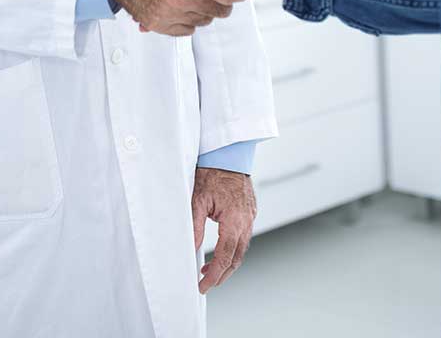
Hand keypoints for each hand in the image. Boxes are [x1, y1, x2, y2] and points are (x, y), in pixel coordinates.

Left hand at [191, 167, 256, 293]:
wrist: (228, 154)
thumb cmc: (213, 172)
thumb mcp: (198, 200)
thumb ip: (195, 227)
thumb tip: (190, 250)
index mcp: (235, 219)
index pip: (226, 257)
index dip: (214, 275)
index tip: (203, 286)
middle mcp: (246, 220)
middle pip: (237, 258)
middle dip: (222, 274)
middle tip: (206, 284)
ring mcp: (250, 216)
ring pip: (242, 248)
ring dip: (227, 262)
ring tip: (210, 269)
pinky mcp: (250, 211)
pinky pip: (243, 236)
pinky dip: (232, 247)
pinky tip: (220, 248)